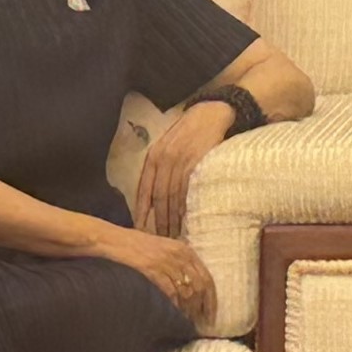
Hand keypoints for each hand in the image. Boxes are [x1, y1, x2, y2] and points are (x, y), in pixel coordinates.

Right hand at [97, 225, 213, 324]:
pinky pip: (169, 292)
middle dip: (202, 308)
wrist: (111, 239)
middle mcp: (179, 255)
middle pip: (200, 287)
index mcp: (184, 250)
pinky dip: (173, 306)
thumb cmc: (135, 246)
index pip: (207, 278)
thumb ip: (178, 263)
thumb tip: (189, 290)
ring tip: (185, 322)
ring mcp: (166, 262)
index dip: (211, 299)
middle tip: (200, 323)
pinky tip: (172, 315)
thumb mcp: (163, 249)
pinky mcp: (152, 269)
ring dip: (187, 310)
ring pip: (186, 292)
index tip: (212, 315)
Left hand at [129, 99, 236, 236]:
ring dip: (172, 217)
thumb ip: (160, 167)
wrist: (210, 113)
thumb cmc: (189, 132)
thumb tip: (155, 195)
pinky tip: (186, 218)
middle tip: (160, 238)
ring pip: (172, 195)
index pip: (144, 189)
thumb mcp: (168, 146)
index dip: (141, 210)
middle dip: (158, 219)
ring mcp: (179, 160)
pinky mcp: (195, 161)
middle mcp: (163, 159)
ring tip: (173, 233)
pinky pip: (187, 188)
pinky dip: (185, 205)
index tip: (140, 228)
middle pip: (158, 196)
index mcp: (153, 156)